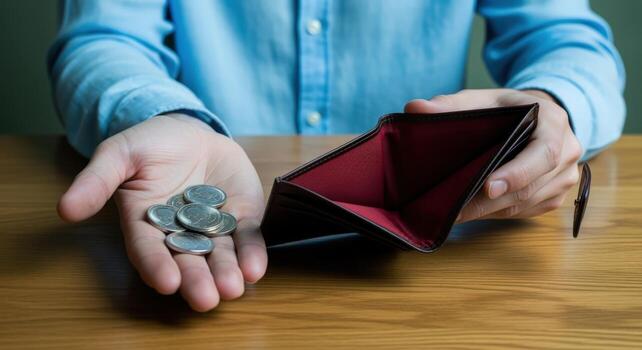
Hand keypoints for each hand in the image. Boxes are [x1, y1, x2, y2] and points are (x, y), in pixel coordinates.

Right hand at [58, 113, 266, 310]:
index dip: (156, 266)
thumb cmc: (150, 144)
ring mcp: (213, 228)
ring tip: (232, 288)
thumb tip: (64, 209)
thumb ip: (96, 180)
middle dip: (196, 281)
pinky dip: (252, 253)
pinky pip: (247, 237)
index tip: (166, 282)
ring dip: (227, 273)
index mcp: (146, 224)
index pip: (148, 250)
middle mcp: (180, 234)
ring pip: (219, 255)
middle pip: (187, 261)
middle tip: (205, 299)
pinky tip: (256, 268)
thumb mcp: (118, 154)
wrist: (190, 131)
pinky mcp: (241, 217)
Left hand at [405, 89, 581, 221]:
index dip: (517, 173)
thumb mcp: (480, 99)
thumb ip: (449, 105)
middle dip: (490, 201)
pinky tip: (472, 211)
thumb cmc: (505, 109)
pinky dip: (497, 213)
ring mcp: (565, 177)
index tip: (487, 187)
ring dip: (490, 211)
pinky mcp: (555, 196)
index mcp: (554, 122)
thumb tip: (415, 108)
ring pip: (526, 203)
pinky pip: (525, 211)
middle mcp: (568, 151)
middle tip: (455, 211)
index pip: (544, 153)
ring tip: (455, 213)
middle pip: (531, 186)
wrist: (535, 117)